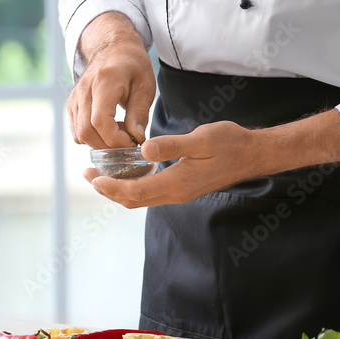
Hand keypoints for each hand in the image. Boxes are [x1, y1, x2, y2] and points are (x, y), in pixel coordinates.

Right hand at [68, 12, 155, 148]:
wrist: (112, 49)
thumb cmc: (132, 66)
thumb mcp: (145, 86)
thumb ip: (139, 114)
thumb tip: (136, 138)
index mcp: (104, 81)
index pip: (100, 121)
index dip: (116, 138)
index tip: (133, 141)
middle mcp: (83, 90)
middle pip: (87, 132)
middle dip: (109, 144)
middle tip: (128, 139)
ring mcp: (74, 98)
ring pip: (80, 135)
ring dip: (102, 142)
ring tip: (120, 131)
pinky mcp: (71, 105)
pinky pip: (77, 132)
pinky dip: (93, 138)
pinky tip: (109, 129)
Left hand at [84, 121, 263, 207]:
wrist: (252, 155)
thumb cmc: (229, 143)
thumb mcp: (201, 139)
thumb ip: (172, 144)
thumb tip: (143, 149)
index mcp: (177, 183)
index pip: (135, 191)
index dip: (111, 186)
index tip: (92, 177)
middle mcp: (175, 193)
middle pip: (133, 200)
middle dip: (108, 190)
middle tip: (88, 175)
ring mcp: (179, 193)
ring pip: (141, 198)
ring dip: (119, 189)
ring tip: (100, 176)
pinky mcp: (183, 188)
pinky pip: (151, 193)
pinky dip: (133, 186)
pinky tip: (127, 173)